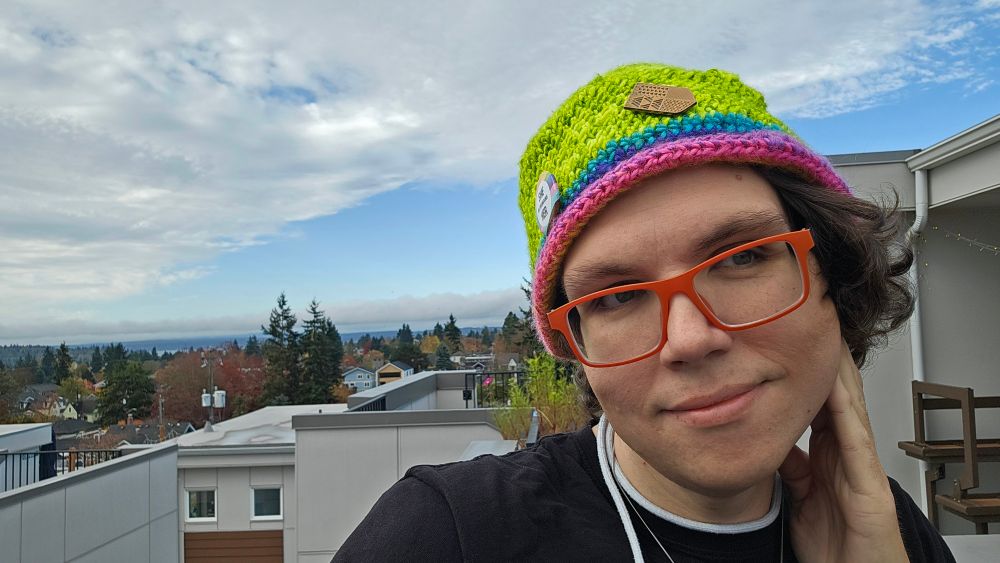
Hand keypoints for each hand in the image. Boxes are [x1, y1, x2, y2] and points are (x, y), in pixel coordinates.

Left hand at [778, 339, 908, 561]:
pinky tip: (833, 387)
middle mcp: (849, 455)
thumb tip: (770, 438)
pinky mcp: (870, 486)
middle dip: (823, 361)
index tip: (786, 343)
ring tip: (823, 337)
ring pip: (849, 408)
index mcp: (832, 457)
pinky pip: (856, 440)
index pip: (818, 404)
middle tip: (807, 324)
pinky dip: (845, 411)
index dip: (805, 373)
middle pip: (836, 397)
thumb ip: (791, 466)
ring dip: (836, 373)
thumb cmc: (835, 546)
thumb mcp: (800, 496)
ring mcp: (862, 467)